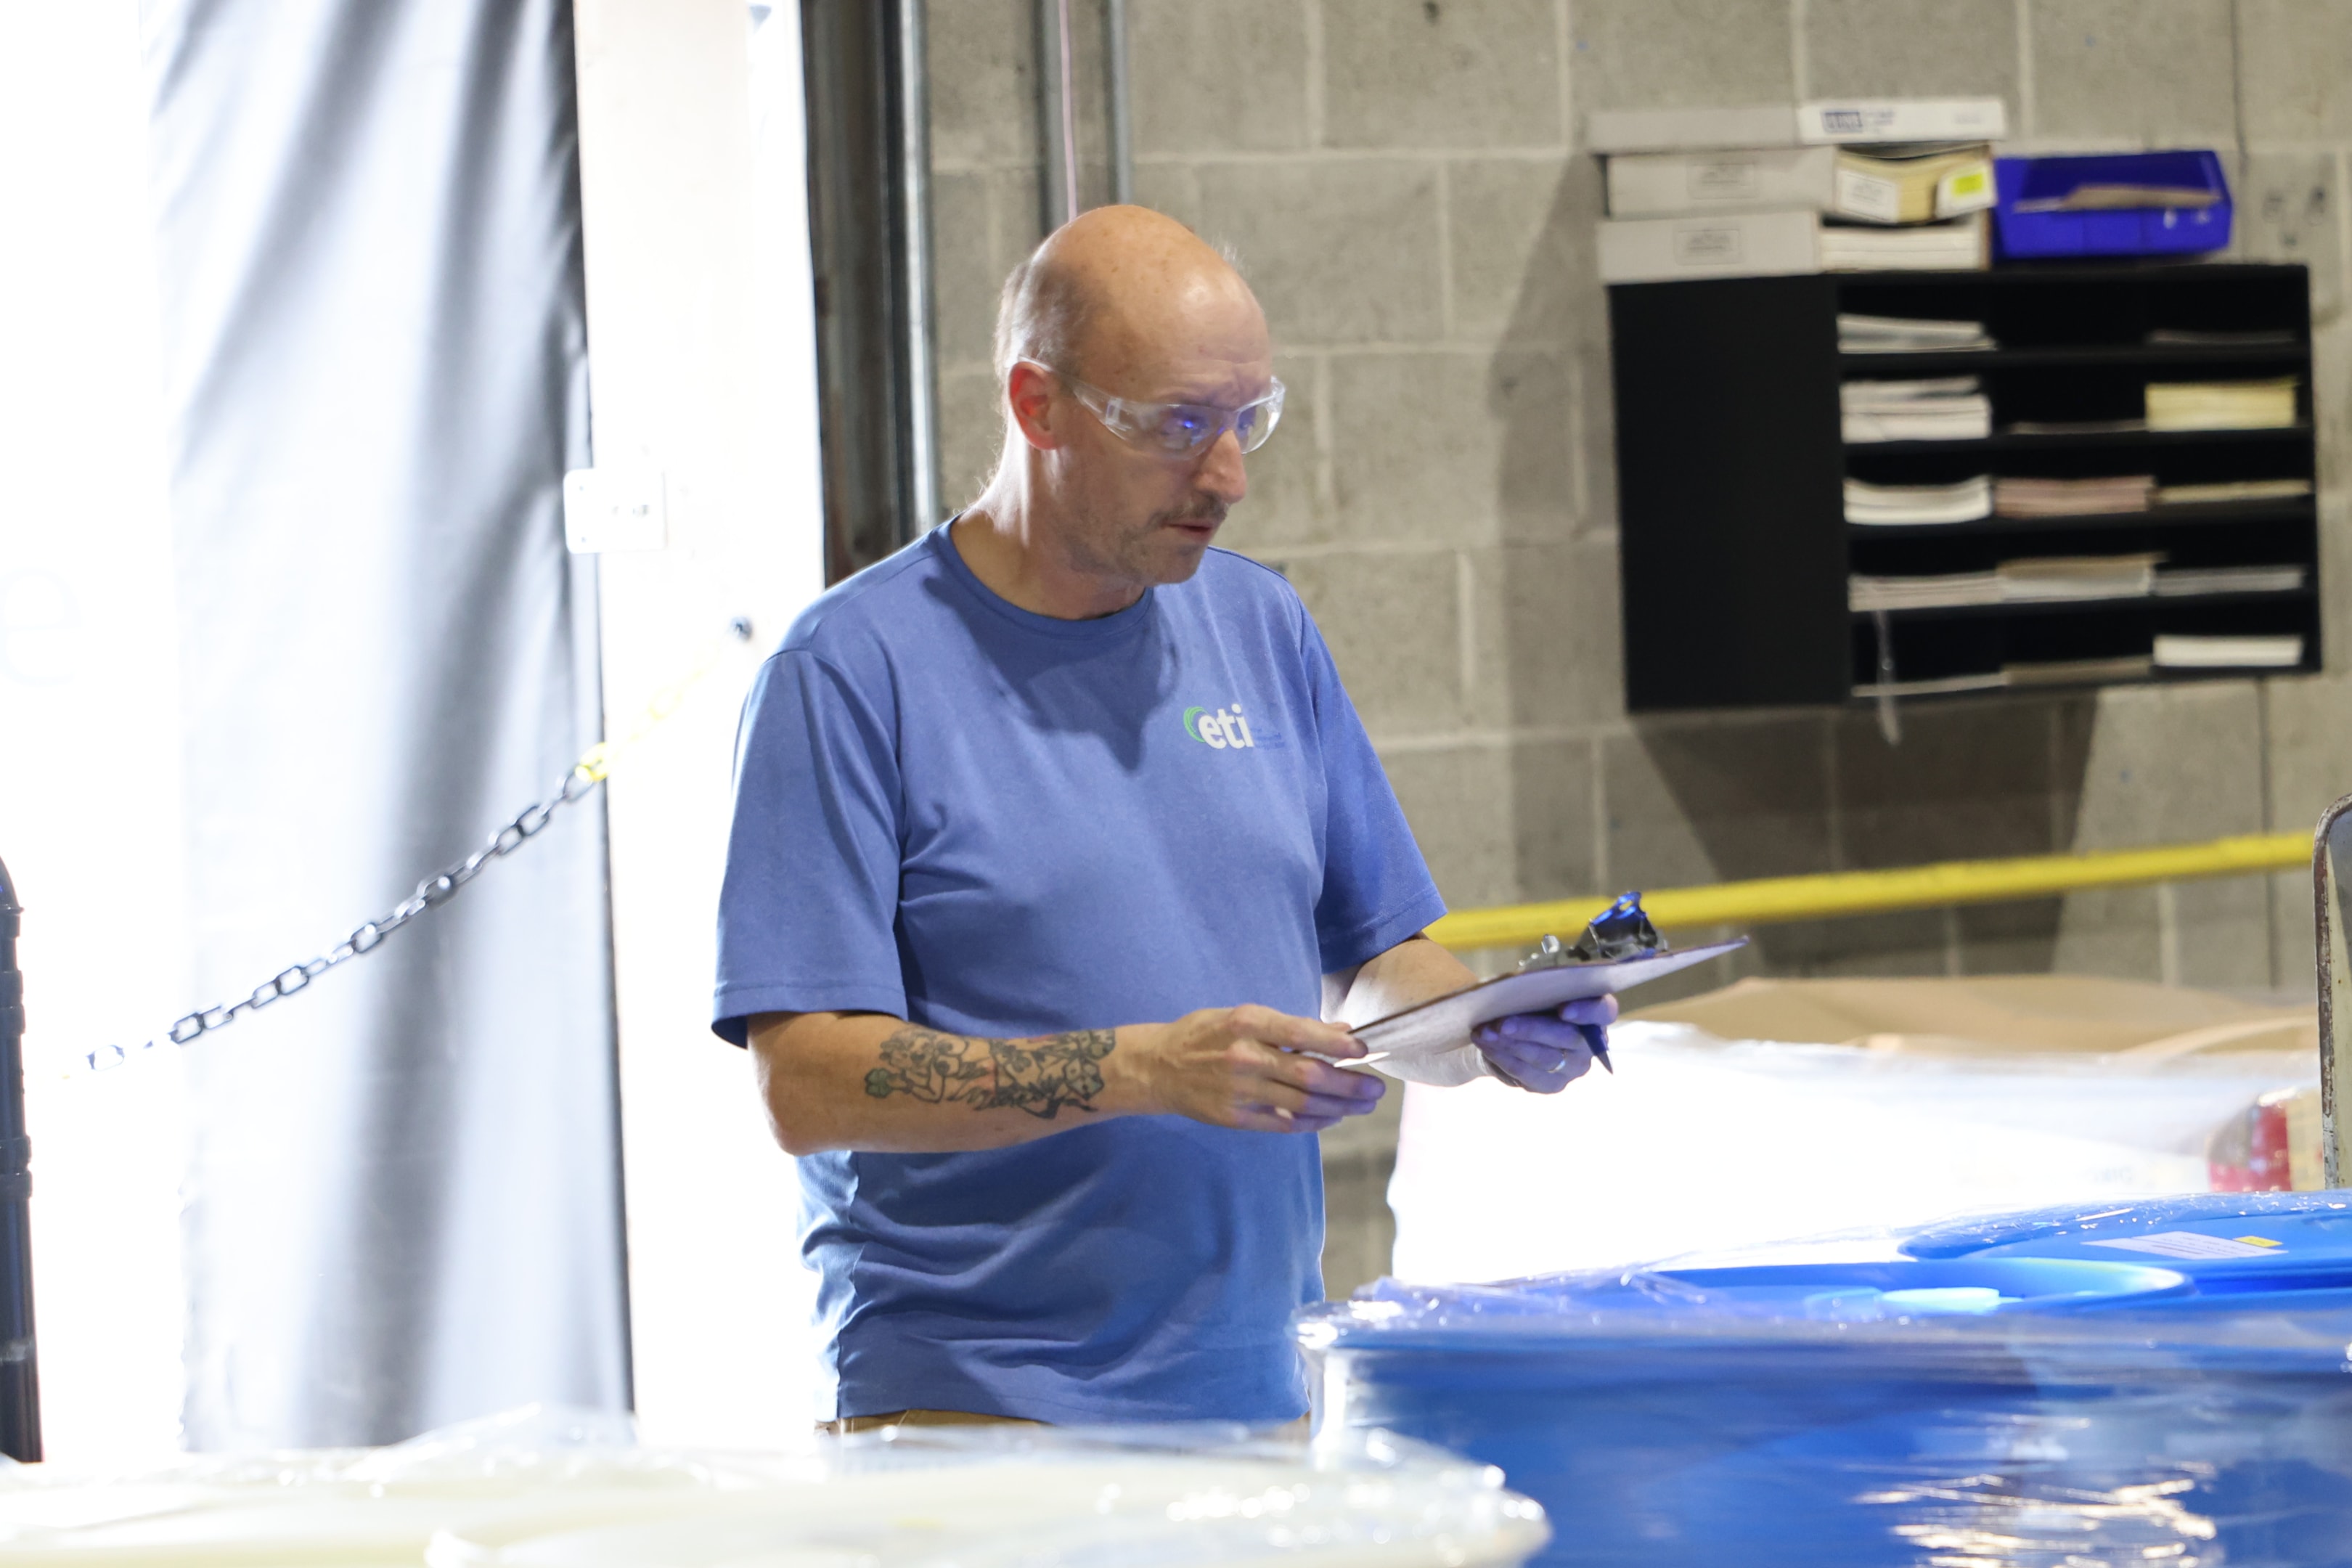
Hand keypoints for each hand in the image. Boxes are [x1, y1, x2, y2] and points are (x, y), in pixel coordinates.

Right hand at [1127, 1005, 1384, 1133]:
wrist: (1157, 1066)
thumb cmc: (1204, 1034)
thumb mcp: (1242, 1015)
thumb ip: (1289, 1025)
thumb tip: (1341, 1032)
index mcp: (1246, 1023)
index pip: (1302, 1035)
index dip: (1339, 1045)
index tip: (1363, 1050)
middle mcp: (1244, 1057)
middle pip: (1309, 1076)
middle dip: (1350, 1084)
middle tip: (1376, 1089)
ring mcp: (1239, 1091)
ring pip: (1302, 1104)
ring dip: (1340, 1107)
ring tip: (1363, 1104)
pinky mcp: (1235, 1118)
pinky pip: (1283, 1123)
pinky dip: (1313, 1122)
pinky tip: (1332, 1117)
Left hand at [1472, 994, 1618, 1093]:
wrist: (1516, 1034)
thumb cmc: (1532, 1004)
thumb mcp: (1537, 990)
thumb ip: (1537, 988)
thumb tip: (1515, 988)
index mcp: (1595, 1012)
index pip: (1603, 1011)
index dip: (1586, 1011)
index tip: (1563, 1009)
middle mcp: (1590, 1043)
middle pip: (1566, 1037)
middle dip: (1530, 1029)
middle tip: (1501, 1023)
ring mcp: (1574, 1067)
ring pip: (1544, 1057)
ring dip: (1510, 1045)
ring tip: (1484, 1032)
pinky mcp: (1554, 1085)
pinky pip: (1528, 1075)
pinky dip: (1503, 1059)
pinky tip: (1486, 1046)